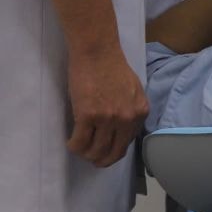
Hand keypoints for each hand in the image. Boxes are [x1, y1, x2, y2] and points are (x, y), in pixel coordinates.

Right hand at [64, 47, 148, 167]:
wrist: (97, 51)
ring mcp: (108, 119)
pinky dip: (73, 146)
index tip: (104, 152)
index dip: (113, 152)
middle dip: (100, 160)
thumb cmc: (112, 65)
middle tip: (91, 158)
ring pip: (95, 151)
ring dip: (85, 153)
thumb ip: (130, 110)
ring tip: (79, 148)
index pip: (127, 144)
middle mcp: (127, 119)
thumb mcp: (133, 90)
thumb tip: (121, 129)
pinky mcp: (88, 116)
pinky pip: (79, 142)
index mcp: (140, 112)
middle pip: (112, 153)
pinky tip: (70, 142)